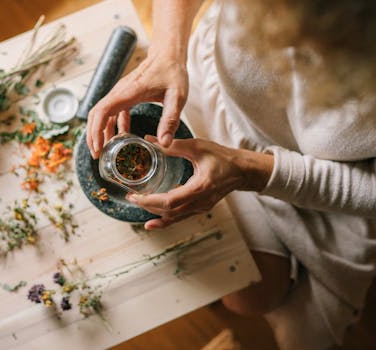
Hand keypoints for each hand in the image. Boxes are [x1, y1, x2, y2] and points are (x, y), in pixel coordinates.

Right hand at [86, 51, 188, 158]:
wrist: (169, 55)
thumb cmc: (172, 73)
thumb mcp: (177, 97)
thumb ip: (170, 119)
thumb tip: (164, 143)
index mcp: (129, 92)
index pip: (102, 111)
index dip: (96, 131)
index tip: (97, 147)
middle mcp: (120, 92)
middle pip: (96, 114)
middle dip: (93, 135)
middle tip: (97, 155)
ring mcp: (120, 93)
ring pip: (101, 113)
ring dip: (100, 132)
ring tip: (105, 150)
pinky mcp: (124, 95)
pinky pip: (112, 112)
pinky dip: (112, 126)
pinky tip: (121, 137)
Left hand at [127, 136, 273, 229]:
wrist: (243, 170)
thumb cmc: (223, 157)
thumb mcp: (198, 147)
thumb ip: (173, 146)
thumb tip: (149, 140)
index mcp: (200, 188)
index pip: (170, 201)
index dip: (150, 201)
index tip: (134, 196)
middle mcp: (200, 202)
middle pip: (169, 212)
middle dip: (147, 206)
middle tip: (131, 197)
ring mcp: (201, 208)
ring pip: (174, 217)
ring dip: (154, 213)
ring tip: (138, 204)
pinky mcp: (201, 208)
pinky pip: (180, 217)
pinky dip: (165, 218)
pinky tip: (153, 219)